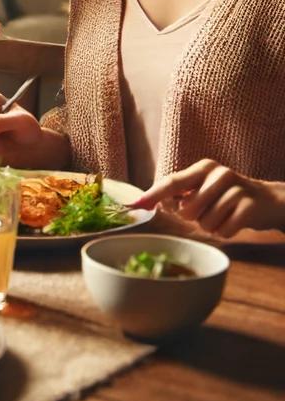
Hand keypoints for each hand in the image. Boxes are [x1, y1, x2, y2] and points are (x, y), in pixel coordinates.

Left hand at [132, 159, 284, 237]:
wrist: (267, 201)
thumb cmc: (225, 197)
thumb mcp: (203, 189)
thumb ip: (178, 194)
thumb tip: (148, 202)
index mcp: (202, 168)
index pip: (172, 182)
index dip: (152, 194)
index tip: (134, 204)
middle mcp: (219, 174)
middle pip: (186, 209)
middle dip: (193, 218)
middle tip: (208, 210)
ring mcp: (236, 189)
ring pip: (205, 223)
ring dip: (211, 226)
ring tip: (223, 215)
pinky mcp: (249, 207)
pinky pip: (224, 231)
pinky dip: (225, 232)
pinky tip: (234, 221)